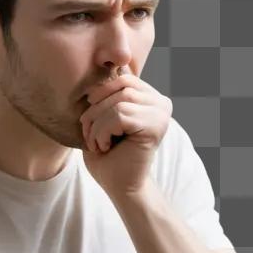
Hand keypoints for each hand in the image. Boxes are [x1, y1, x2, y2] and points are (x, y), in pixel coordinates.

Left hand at [79, 66, 172, 199]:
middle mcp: (161, 102)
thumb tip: (106, 64)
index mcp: (150, 97)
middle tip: (91, 136)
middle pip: (118, 88)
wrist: (119, 188)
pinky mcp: (155, 127)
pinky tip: (105, 147)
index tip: (92, 124)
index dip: (99, 97)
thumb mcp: (102, 119)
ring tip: (99, 144)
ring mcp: (161, 114)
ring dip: (97, 126)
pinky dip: (102, 133)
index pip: (121, 79)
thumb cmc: (108, 156)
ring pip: (117, 103)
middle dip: (95, 112)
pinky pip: (118, 116)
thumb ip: (107, 95)